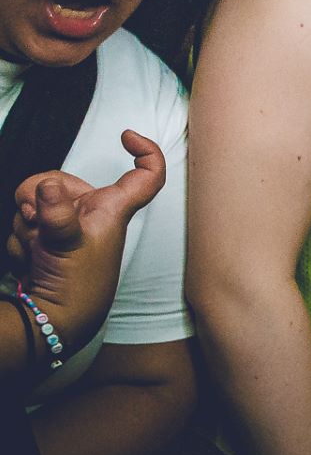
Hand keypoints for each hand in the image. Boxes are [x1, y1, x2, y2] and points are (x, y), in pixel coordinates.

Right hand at [10, 131, 166, 349]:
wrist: (53, 319)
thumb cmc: (77, 286)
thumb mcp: (69, 246)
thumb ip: (59, 214)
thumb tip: (48, 185)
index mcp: (113, 209)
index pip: (145, 175)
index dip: (145, 150)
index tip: (126, 135)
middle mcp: (91, 212)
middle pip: (58, 180)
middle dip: (35, 197)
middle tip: (35, 221)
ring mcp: (66, 224)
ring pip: (35, 203)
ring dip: (27, 225)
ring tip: (38, 249)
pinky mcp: (45, 236)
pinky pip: (23, 224)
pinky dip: (21, 240)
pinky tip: (32, 258)